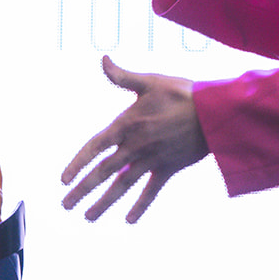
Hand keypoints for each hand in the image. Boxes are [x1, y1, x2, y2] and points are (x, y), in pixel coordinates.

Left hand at [61, 55, 209, 222]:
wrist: (215, 113)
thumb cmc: (182, 93)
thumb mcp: (150, 81)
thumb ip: (122, 76)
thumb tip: (103, 58)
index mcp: (127, 125)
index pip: (94, 147)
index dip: (77, 164)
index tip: (63, 180)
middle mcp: (135, 146)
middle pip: (103, 172)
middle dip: (83, 190)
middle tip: (65, 205)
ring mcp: (152, 160)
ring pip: (123, 185)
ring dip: (104, 203)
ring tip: (87, 217)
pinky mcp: (169, 168)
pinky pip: (151, 191)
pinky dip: (140, 206)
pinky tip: (128, 221)